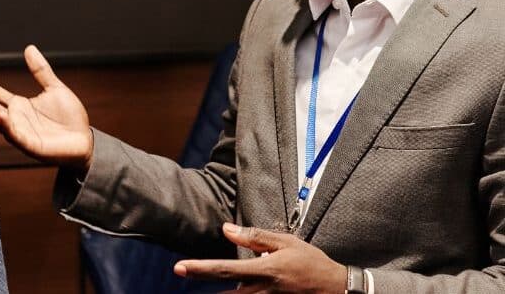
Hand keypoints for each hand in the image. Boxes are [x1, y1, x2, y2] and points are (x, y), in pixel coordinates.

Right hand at [0, 45, 93, 170]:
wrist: (85, 142)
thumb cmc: (70, 118)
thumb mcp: (54, 88)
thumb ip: (41, 71)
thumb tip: (29, 48)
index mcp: (18, 106)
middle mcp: (14, 119)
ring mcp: (20, 133)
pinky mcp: (31, 145)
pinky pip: (15, 136)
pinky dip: (7, 127)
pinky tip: (1, 115)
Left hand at [173, 223, 346, 292]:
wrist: (337, 289)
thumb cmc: (312, 263)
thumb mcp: (286, 243)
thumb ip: (255, 237)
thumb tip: (226, 230)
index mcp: (264, 270)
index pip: (224, 270)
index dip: (200, 269)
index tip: (180, 268)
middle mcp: (263, 290)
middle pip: (224, 292)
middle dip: (202, 285)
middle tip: (180, 274)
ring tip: (204, 288)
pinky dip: (238, 293)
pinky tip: (231, 289)